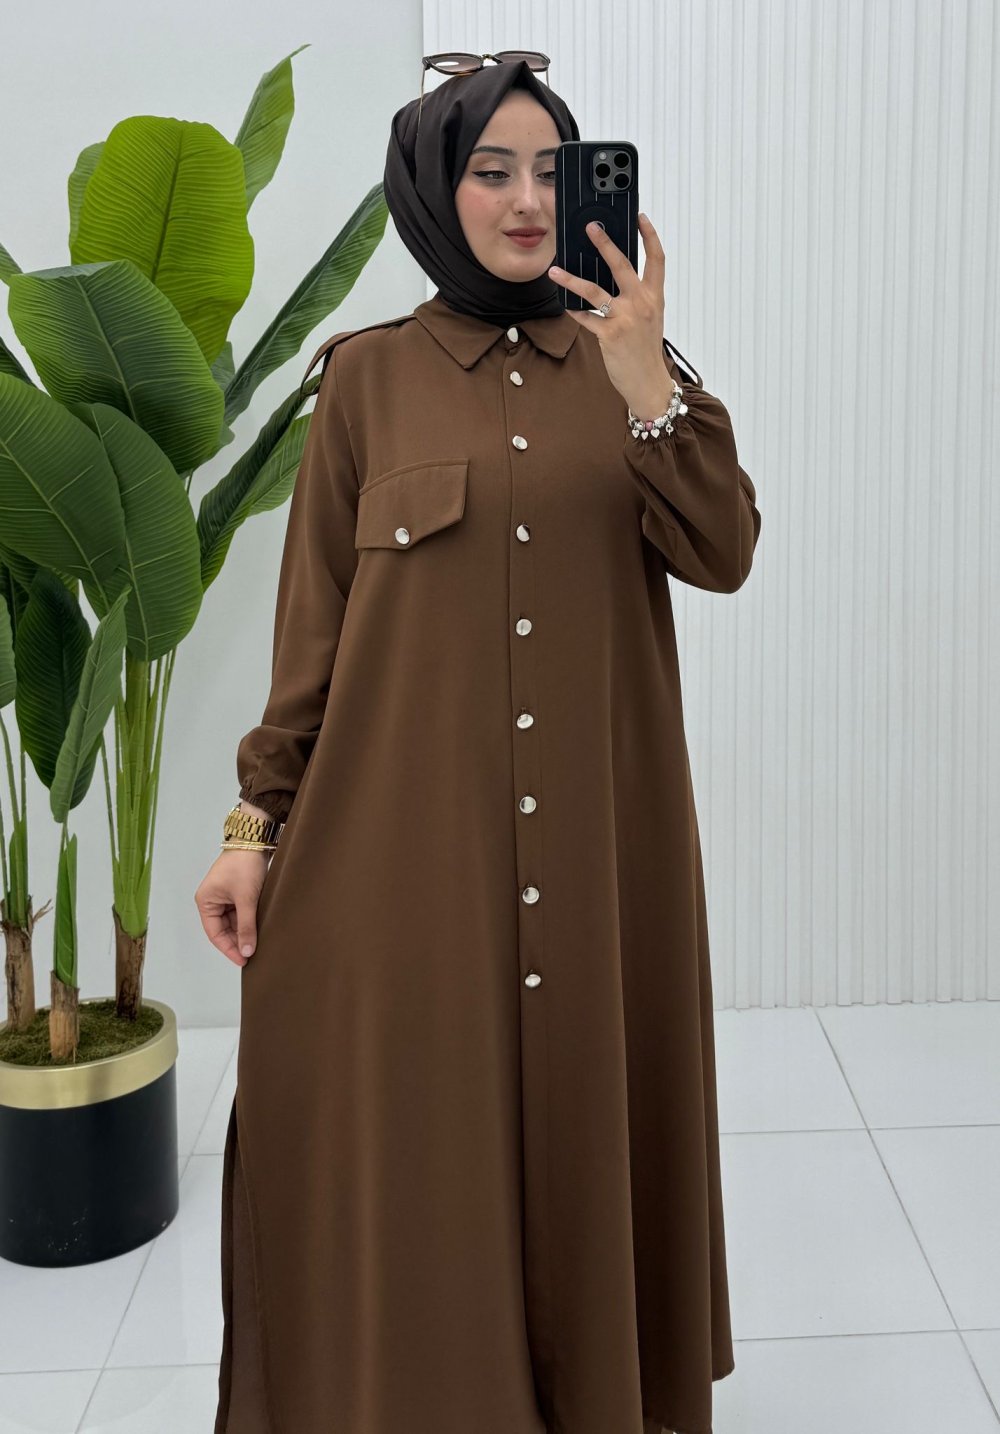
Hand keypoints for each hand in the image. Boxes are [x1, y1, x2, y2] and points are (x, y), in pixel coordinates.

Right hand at [194, 848, 270, 966]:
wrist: (256, 841)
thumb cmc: (244, 864)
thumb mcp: (246, 899)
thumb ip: (246, 926)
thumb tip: (247, 950)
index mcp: (205, 902)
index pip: (215, 933)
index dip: (229, 948)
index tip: (243, 960)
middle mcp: (212, 900)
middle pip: (224, 929)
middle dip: (238, 941)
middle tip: (253, 955)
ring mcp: (225, 897)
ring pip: (234, 922)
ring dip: (245, 931)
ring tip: (258, 943)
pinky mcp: (237, 893)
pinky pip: (241, 913)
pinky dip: (249, 921)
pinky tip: (260, 929)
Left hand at [548, 213, 673, 418]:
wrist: (648, 382)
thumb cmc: (646, 351)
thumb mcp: (650, 319)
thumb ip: (637, 298)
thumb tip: (616, 280)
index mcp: (654, 297)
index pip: (657, 259)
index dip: (649, 236)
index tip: (640, 218)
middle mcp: (642, 303)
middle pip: (622, 265)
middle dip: (605, 243)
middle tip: (591, 228)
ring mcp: (625, 318)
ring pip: (594, 290)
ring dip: (571, 279)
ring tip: (554, 271)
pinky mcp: (610, 335)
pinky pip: (586, 318)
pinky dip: (574, 311)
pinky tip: (564, 304)